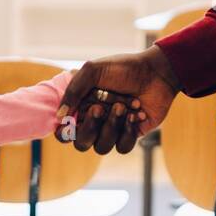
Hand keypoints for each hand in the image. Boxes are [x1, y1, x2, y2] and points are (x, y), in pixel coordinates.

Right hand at [55, 45, 180, 154]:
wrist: (156, 72)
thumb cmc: (123, 68)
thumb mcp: (93, 71)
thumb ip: (73, 91)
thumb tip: (59, 116)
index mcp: (82, 107)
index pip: (65, 131)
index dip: (64, 133)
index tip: (70, 124)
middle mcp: (95, 121)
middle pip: (81, 144)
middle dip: (90, 128)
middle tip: (99, 108)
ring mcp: (113, 130)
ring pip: (102, 147)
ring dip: (112, 126)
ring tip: (124, 106)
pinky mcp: (131, 135)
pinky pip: (122, 147)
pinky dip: (128, 130)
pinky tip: (136, 113)